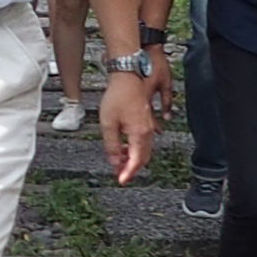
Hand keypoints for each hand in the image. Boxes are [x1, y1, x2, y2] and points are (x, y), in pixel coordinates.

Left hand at [98, 67, 156, 185]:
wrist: (129, 76)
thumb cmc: (118, 96)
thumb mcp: (108, 123)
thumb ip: (111, 145)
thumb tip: (114, 161)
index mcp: (139, 134)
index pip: (136, 162)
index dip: (128, 173)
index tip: (121, 180)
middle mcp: (147, 132)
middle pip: (142, 158)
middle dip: (131, 168)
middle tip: (119, 173)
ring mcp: (148, 125)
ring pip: (143, 149)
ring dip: (132, 157)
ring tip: (118, 159)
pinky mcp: (146, 120)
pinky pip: (144, 140)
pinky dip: (134, 147)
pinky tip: (124, 146)